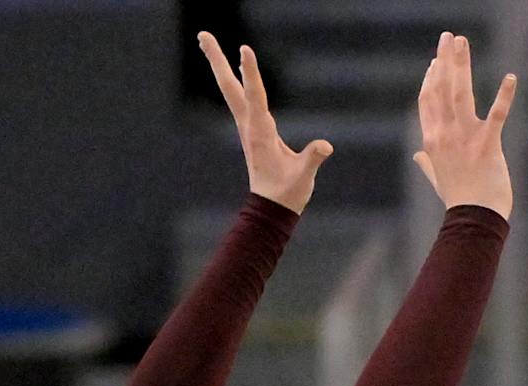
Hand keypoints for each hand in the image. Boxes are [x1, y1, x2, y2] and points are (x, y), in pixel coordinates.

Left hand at [199, 34, 331, 213]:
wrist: (271, 208)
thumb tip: (325, 146)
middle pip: (229, 86)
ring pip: (231, 90)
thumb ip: (312, 159)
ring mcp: (248, 126)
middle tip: (202, 34)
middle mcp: (249, 125)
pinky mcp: (252, 129)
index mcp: (260, 133)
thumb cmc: (287, 193)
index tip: (245, 49)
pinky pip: (241, 98)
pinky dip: (236, 81)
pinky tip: (236, 72)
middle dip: (217, 60)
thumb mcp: (303, 177)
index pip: (255, 96)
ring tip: (207, 42)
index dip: (251, 73)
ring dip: (221, 66)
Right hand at [412, 32, 516, 218]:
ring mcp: (466, 139)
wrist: (474, 219)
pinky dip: (505, 95)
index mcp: (431, 140)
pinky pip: (497, 115)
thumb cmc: (458, 200)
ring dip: (462, 65)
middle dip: (445, 60)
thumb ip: (426, 163)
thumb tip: (417, 156)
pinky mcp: (488, 146)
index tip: (436, 61)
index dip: (431, 79)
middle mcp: (445, 134)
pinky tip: (511, 77)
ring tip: (462, 42)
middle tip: (449, 38)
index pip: (427, 101)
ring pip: (461, 93)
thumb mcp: (437, 179)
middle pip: (441, 88)